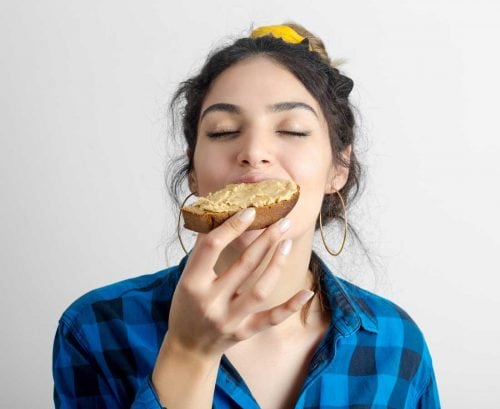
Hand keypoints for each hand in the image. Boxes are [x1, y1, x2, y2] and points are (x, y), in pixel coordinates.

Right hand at [164, 207, 314, 359]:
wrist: (187, 347)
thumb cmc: (186, 305)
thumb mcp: (185, 278)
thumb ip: (202, 252)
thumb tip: (221, 216)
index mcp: (192, 283)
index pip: (212, 246)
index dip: (232, 226)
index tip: (251, 211)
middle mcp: (211, 302)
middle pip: (244, 264)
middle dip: (265, 239)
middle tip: (281, 221)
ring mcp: (229, 319)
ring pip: (260, 290)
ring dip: (276, 264)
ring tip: (287, 242)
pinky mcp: (243, 332)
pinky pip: (271, 319)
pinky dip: (290, 306)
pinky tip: (307, 292)